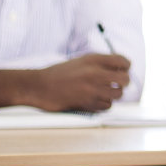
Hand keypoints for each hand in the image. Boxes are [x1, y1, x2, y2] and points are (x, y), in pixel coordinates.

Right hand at [0, 53, 131, 111]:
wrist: (40, 86)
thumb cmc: (60, 73)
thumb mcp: (81, 61)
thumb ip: (100, 62)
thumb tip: (121, 68)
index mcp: (94, 59)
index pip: (123, 61)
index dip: (126, 66)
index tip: (123, 70)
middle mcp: (95, 73)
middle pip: (125, 79)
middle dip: (124, 82)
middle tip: (118, 83)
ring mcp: (91, 89)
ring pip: (118, 94)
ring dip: (114, 94)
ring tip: (106, 92)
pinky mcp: (86, 103)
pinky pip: (107, 106)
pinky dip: (105, 104)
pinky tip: (97, 100)